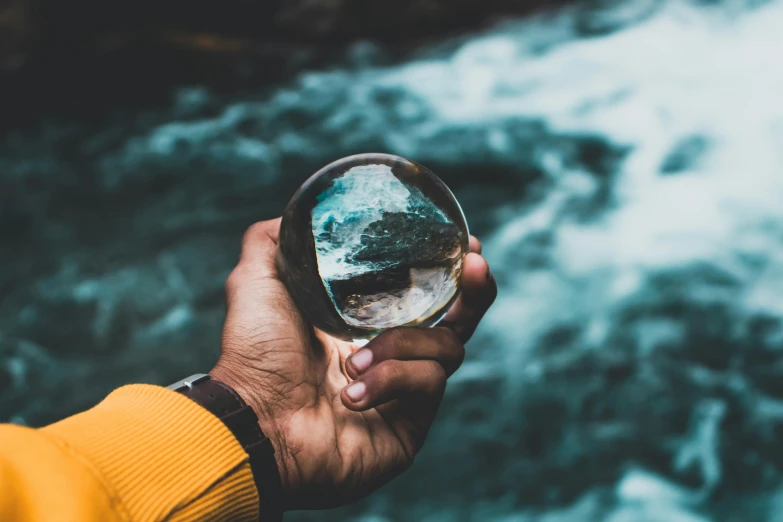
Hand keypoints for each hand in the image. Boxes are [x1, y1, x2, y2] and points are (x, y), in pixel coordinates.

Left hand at [210, 218, 496, 509]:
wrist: (254, 421)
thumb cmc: (253, 355)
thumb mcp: (257, 282)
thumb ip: (273, 241)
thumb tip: (297, 212)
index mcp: (364, 322)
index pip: (424, 292)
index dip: (450, 268)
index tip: (466, 242)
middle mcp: (392, 355)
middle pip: (459, 318)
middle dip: (473, 290)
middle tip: (474, 267)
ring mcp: (404, 392)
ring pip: (449, 347)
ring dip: (405, 341)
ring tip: (354, 358)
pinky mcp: (411, 423)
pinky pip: (429, 382)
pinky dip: (393, 378)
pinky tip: (353, 390)